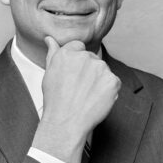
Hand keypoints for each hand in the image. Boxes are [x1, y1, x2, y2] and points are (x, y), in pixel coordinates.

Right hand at [33, 36, 120, 162]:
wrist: (66, 123)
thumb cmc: (55, 100)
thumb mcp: (49, 74)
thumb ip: (52, 53)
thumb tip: (49, 39)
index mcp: (68, 53)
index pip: (78, 47)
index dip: (76, 63)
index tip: (74, 76)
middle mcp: (85, 57)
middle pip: (92, 59)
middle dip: (88, 71)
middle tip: (79, 90)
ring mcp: (100, 68)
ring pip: (103, 71)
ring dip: (99, 81)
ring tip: (86, 96)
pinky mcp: (113, 80)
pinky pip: (114, 83)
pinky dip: (108, 91)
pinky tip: (96, 100)